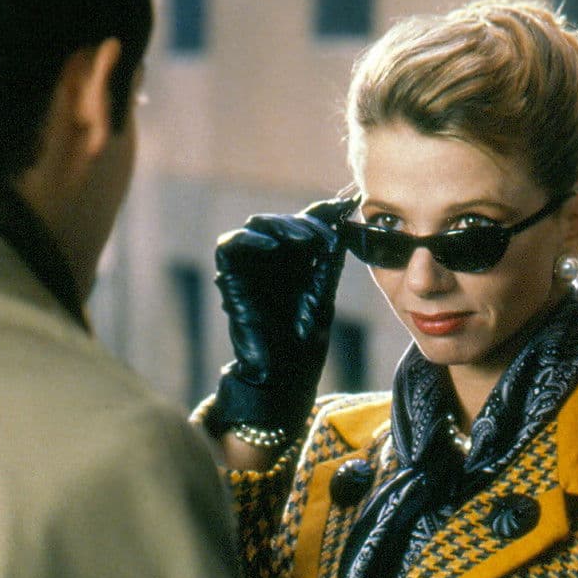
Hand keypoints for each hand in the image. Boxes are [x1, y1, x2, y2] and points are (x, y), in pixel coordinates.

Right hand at [206, 197, 356, 438]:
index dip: (324, 212)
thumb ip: (328, 253)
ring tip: (305, 240)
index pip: (305, 223)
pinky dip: (250, 239)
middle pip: (283, 221)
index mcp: (296, 261)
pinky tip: (272, 246)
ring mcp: (250, 267)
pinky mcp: (231, 276)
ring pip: (257, 225)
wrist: (284, 373)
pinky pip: (230, 245)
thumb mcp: (323, 288)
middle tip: (326, 236)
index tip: (347, 205)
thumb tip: (344, 216)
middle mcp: (272, 260)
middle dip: (306, 223)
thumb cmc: (305, 338)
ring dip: (282, 226)